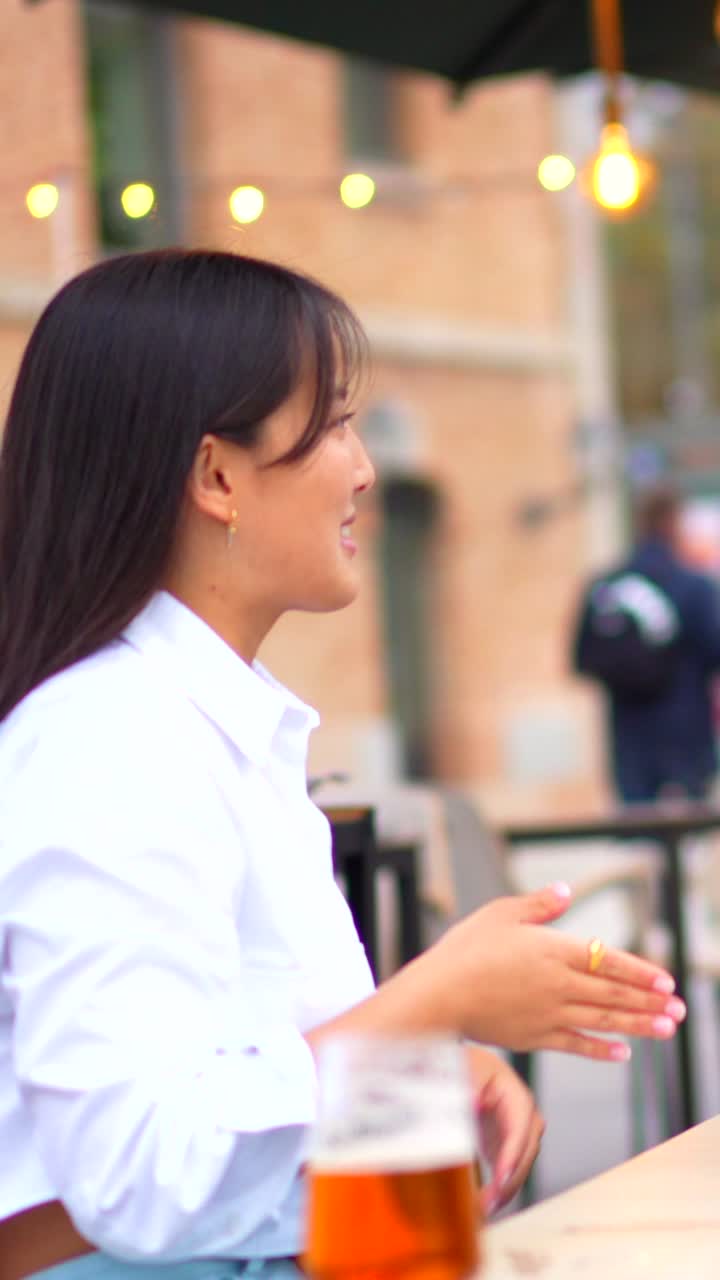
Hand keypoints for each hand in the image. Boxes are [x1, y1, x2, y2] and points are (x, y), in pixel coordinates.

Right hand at [418, 883, 685, 1060]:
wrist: (439, 995)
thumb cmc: (465, 949)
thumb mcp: (500, 914)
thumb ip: (537, 905)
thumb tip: (566, 892)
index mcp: (553, 950)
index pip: (608, 960)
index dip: (641, 971)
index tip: (667, 980)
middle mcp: (558, 984)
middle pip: (613, 992)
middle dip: (650, 1001)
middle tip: (680, 1009)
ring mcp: (549, 1014)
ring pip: (603, 1019)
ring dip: (638, 1024)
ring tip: (666, 1029)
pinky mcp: (535, 1037)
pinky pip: (577, 1045)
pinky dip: (603, 1049)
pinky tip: (624, 1052)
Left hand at [466, 1045, 543, 1215]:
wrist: (450, 1065)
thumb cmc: (458, 1063)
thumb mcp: (463, 1070)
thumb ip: (467, 1084)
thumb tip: (475, 1101)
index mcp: (512, 1090)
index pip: (520, 1125)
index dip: (513, 1153)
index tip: (502, 1177)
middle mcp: (520, 1111)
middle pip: (526, 1149)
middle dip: (512, 1178)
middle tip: (491, 1202)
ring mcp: (513, 1128)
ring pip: (520, 1163)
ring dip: (506, 1187)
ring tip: (486, 1208)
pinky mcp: (502, 1142)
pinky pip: (507, 1168)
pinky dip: (499, 1185)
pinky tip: (486, 1202)